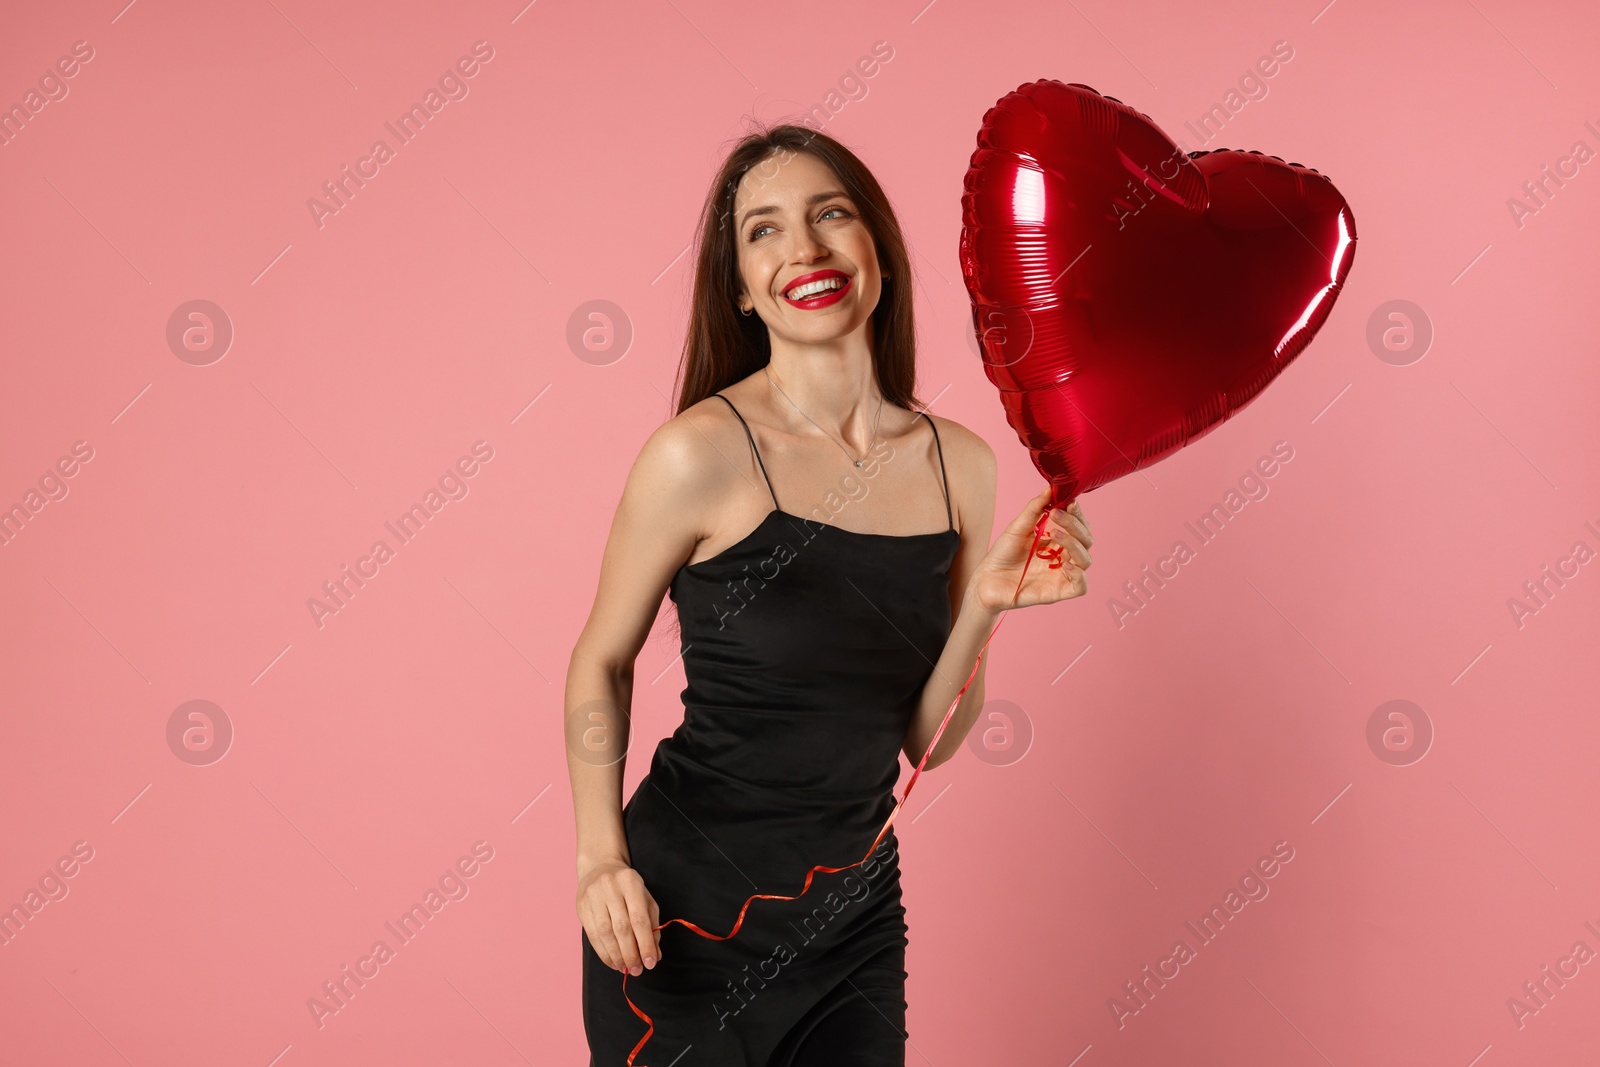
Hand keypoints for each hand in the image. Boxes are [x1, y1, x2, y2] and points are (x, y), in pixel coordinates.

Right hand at [576, 857, 662, 975]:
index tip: (651, 963)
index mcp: (631, 883)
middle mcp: (610, 888)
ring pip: (605, 933)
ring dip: (616, 956)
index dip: (646, 944)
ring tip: (625, 968)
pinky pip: (592, 935)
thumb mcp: (645, 898)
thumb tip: (655, 955)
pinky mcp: (581, 907)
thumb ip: (652, 925)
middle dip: (631, 953)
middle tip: (637, 970)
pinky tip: (612, 962)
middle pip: (622, 928)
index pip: (639, 919)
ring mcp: (593, 896)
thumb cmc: (627, 887)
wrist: (599, 867)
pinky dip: (603, 952)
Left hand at [967, 487, 1092, 613]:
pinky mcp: (1058, 592)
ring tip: (1055, 534)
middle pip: (1086, 541)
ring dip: (1075, 544)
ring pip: (1086, 560)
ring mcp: (1061, 575)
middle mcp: (1063, 557)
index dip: (1077, 514)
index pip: (1078, 526)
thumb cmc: (1002, 554)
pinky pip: (1081, 587)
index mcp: (1057, 542)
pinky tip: (1066, 564)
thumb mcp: (1018, 527)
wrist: (985, 580)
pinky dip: (1078, 574)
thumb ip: (1035, 509)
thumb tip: (1050, 488)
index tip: (1068, 501)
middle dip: (1075, 525)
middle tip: (1057, 514)